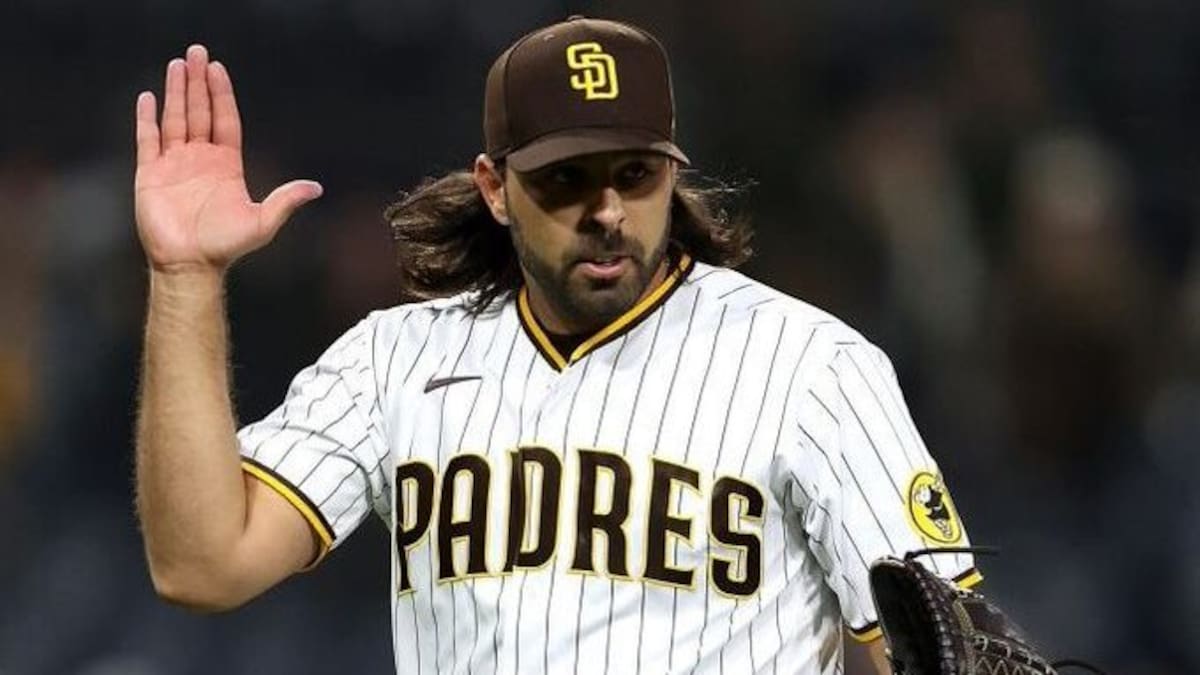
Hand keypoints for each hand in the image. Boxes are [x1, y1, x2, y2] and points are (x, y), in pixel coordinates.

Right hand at [134, 44, 321, 271]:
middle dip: (198, 83)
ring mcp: (175, 164)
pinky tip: (149, 98)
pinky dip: (147, 119)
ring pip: (175, 119)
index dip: (221, 94)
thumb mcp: (263, 221)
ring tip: (177, 65)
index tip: (218, 69)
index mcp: (226, 165)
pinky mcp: (150, 174)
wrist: (190, 265)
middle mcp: (200, 159)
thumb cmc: (225, 246)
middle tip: (196, 52)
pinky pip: (148, 140)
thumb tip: (316, 187)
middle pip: (199, 112)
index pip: (225, 120)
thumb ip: (287, 200)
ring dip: (176, 92)